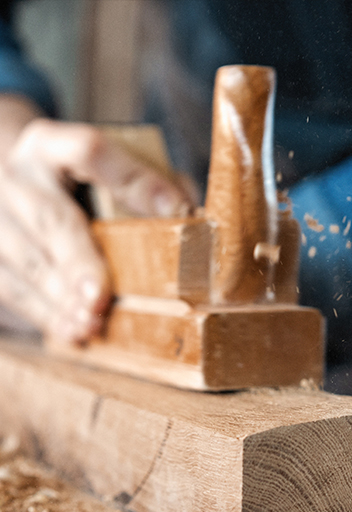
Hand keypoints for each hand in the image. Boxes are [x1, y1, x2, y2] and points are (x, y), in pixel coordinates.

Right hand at [0, 102, 196, 342]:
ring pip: (25, 261)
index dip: (132, 179)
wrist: (12, 188)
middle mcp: (18, 175)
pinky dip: (43, 314)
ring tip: (91, 323)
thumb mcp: (102, 166)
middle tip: (100, 297)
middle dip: (77, 261)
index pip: (88, 151)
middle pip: (49, 218)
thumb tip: (190, 216)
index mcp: (50, 145)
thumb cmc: (71, 184)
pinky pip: (11, 287)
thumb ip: (146, 184)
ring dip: (60, 298)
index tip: (174, 209)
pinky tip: (70, 330)